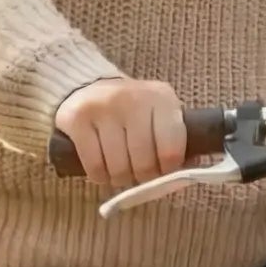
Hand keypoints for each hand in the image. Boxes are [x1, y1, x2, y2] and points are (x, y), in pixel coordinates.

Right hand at [52, 77, 188, 193]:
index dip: (168, 170)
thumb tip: (188, 173)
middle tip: (139, 173)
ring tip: (121, 170)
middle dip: (143, 176)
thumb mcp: (160, 117)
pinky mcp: (77, 118)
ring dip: (120, 178)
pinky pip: (94, 166)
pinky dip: (100, 176)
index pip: (172, 150)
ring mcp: (103, 107)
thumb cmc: (133, 111)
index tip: (162, 171)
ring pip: (118, 168)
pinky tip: (103, 168)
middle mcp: (133, 98)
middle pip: (144, 163)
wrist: (89, 88)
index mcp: (162, 98)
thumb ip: (177, 142)